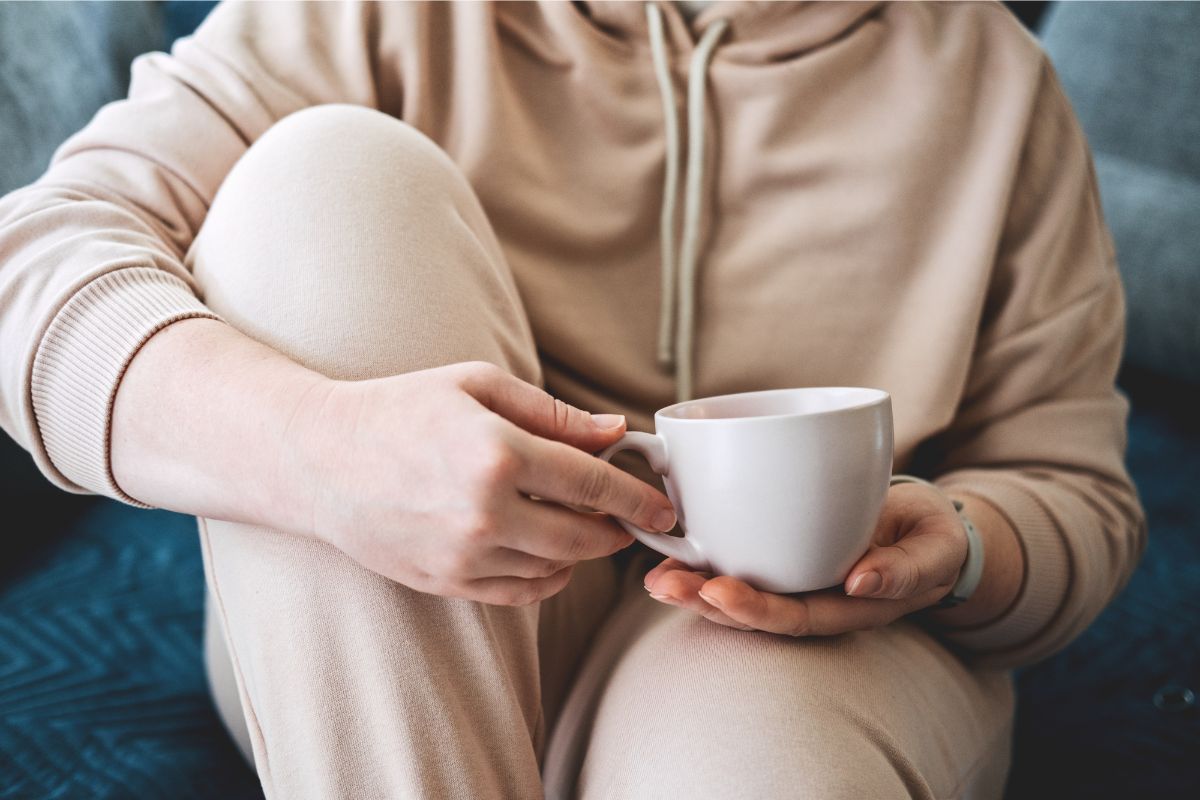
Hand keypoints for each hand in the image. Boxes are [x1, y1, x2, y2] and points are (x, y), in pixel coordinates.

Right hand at [285, 361, 676, 605]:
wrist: (319, 460)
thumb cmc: (401, 409)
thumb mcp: (477, 386)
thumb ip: (553, 413)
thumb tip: (615, 433)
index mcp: (498, 454)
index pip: (593, 483)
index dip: (638, 497)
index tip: (662, 505)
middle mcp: (485, 512)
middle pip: (584, 537)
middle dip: (617, 530)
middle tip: (628, 517)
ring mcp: (464, 555)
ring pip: (556, 571)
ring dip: (582, 553)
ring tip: (580, 525)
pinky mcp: (446, 583)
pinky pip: (521, 593)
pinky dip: (547, 576)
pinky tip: (544, 550)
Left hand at [641, 482, 967, 634]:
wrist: (927, 526)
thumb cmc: (931, 538)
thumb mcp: (935, 550)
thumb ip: (906, 569)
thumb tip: (860, 583)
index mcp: (846, 607)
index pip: (793, 617)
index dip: (753, 610)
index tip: (716, 591)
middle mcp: (813, 598)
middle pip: (752, 609)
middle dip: (704, 601)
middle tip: (663, 583)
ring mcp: (795, 577)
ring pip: (738, 588)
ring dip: (693, 583)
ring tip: (654, 576)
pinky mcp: (782, 549)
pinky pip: (740, 558)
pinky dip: (704, 554)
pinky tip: (671, 545)